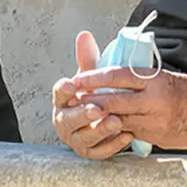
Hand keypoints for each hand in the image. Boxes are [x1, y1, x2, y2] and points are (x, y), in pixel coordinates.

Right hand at [52, 31, 135, 159]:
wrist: (105, 118)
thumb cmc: (95, 94)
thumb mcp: (92, 76)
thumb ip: (88, 58)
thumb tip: (85, 35)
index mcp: (63, 101)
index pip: (59, 94)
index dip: (64, 90)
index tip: (72, 85)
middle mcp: (65, 121)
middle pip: (68, 120)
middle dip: (82, 114)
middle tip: (96, 109)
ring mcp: (76, 139)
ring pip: (84, 138)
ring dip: (99, 130)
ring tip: (116, 121)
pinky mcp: (90, 152)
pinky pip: (100, 152)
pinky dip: (113, 145)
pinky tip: (127, 135)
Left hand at [71, 65, 186, 151]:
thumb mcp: (165, 76)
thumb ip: (140, 78)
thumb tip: (113, 75)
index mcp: (155, 80)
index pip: (118, 76)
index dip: (95, 78)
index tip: (78, 78)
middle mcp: (153, 100)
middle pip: (113, 100)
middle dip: (91, 99)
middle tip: (73, 97)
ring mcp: (153, 121)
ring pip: (117, 118)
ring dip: (98, 116)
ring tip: (82, 112)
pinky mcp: (153, 136)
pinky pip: (128, 131)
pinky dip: (114, 128)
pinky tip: (102, 126)